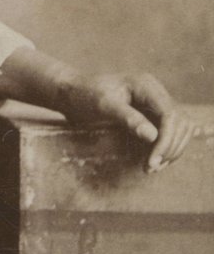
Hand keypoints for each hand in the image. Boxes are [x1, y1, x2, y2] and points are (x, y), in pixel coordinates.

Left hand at [55, 71, 198, 170]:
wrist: (73, 94)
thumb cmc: (84, 96)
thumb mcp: (102, 106)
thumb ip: (127, 118)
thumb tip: (152, 136)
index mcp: (146, 85)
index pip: (170, 114)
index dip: (166, 140)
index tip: (153, 161)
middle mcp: (155, 93)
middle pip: (180, 122)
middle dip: (170, 147)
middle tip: (151, 167)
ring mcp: (155, 104)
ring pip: (180, 129)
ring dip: (172, 149)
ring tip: (152, 167)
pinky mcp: (152, 115)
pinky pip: (170, 133)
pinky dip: (167, 148)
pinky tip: (154, 162)